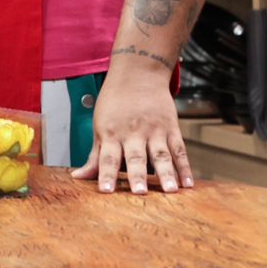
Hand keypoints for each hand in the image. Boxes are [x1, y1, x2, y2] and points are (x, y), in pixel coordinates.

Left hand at [70, 71, 192, 194]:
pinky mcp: (171, 128)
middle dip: (137, 176)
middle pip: (135, 157)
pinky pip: (179, 149)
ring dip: (166, 173)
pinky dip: (184, 167)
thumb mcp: (99, 125)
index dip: (106, 174)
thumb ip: (94, 155)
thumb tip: (78, 177)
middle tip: (140, 193)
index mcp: (111, 133)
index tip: (106, 190)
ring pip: (160, 154)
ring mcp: (154, 130)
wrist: (138, 74)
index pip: (107, 158)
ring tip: (170, 190)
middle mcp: (133, 132)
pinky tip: (188, 183)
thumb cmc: (115, 102)